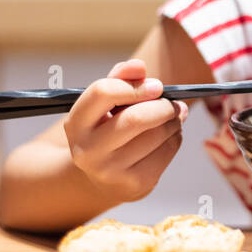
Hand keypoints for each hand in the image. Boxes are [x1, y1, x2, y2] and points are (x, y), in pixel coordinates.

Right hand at [63, 58, 188, 201]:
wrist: (103, 177)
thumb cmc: (107, 129)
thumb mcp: (104, 104)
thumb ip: (120, 78)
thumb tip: (139, 67)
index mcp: (76, 123)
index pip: (103, 92)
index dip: (134, 85)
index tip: (156, 86)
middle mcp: (88, 149)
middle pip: (135, 119)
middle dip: (163, 106)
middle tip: (174, 103)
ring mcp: (111, 170)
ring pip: (157, 136)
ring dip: (174, 121)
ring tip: (174, 116)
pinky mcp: (135, 184)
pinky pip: (167, 152)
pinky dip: (176, 138)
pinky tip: (171, 135)